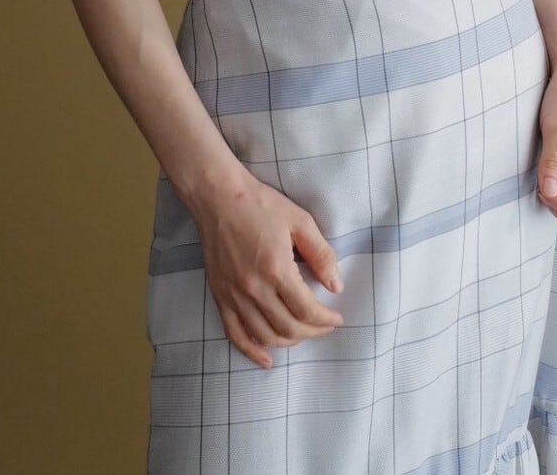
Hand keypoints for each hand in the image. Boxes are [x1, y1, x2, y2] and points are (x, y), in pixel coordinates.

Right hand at [192, 172, 345, 368]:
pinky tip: (266, 359)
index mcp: (277, 269)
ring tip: (303, 333)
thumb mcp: (300, 221)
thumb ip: (321, 254)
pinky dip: (252, 351)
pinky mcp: (220, 295)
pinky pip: (235, 333)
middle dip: (313, 332)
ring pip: (265, 335)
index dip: (326, 319)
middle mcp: (254, 288)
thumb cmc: (261, 205)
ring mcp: (234, 295)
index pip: (307, 310)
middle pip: (289, 328)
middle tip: (325, 325)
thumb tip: (336, 285)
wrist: (218, 197)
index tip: (337, 318)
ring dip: (289, 342)